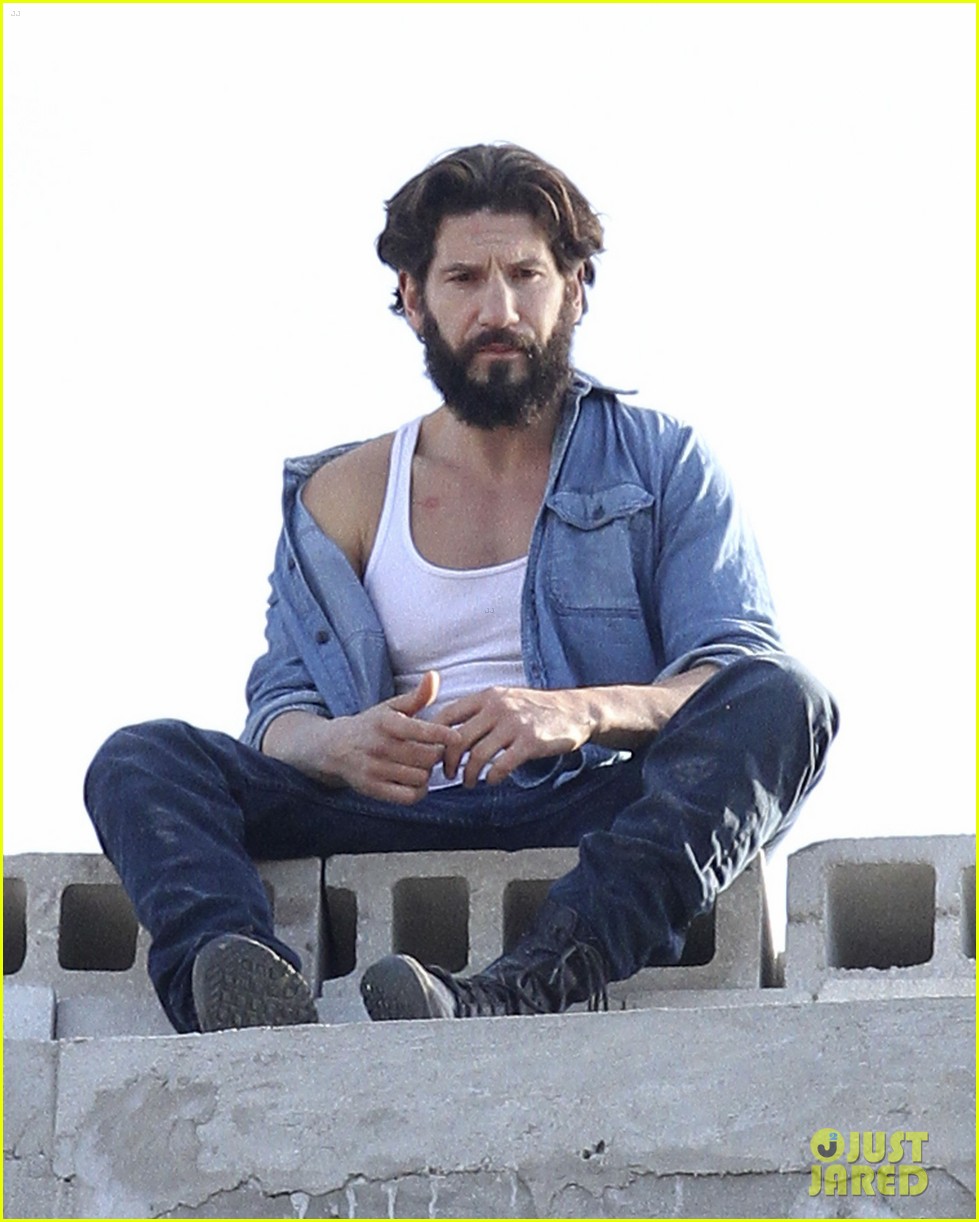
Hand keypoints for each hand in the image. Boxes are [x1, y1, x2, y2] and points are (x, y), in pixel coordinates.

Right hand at [264, 671, 461, 804]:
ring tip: (422, 765)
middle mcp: (379, 746)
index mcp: (386, 723)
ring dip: (427, 773)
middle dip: (436, 754)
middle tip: (433, 750)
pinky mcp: (373, 790)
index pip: (420, 730)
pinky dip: (419, 791)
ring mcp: (375, 770)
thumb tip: (434, 676)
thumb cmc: (371, 726)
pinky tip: (416, 781)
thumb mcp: (391, 707)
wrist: (333, 749)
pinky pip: (409, 797)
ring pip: (421, 777)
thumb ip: (417, 696)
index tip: (457, 737)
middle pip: (428, 757)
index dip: (442, 735)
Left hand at [432, 686, 592, 787]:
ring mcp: (514, 725)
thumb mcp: (505, 699)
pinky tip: (492, 781)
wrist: (575, 710)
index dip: (434, 737)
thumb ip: (479, 711)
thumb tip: (448, 731)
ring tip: (468, 782)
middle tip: (448, 774)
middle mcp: (497, 708)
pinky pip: (502, 765)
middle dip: (448, 762)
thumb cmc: (535, 709)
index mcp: (487, 696)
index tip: (433, 753)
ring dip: (468, 775)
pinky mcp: (530, 742)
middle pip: (458, 739)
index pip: (447, 715)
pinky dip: (492, 777)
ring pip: (477, 755)